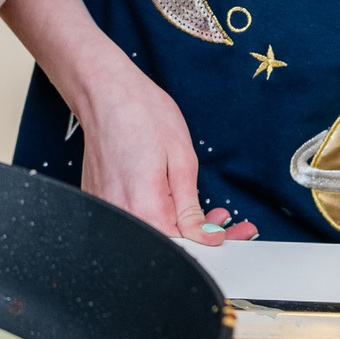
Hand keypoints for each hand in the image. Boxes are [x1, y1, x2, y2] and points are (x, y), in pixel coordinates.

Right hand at [75, 56, 256, 246]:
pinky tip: (172, 200)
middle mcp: (123, 218)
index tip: (239, 235)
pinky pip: (134, 219)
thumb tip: (207, 237)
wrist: (105, 92)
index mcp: (146, 211)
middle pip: (168, 243)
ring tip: (202, 208)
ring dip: (180, 225)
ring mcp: (108, 211)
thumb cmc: (143, 115)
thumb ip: (191, 207)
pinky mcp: (100, 201)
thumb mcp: (182, 159)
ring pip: (151, 232)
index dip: (216, 242)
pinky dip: (156, 215)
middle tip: (224, 220)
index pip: (187, 246)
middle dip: (201, 236)